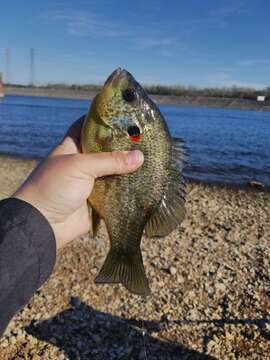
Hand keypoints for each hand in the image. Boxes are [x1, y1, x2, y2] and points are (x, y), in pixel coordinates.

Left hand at [13, 117, 143, 250]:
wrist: (42, 224)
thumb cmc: (53, 187)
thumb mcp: (80, 166)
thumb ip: (110, 161)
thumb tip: (139, 157)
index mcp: (72, 148)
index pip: (86, 127)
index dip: (102, 120)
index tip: (122, 115)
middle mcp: (81, 163)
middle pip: (104, 150)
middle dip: (122, 145)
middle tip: (143, 138)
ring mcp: (90, 182)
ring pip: (112, 171)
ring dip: (127, 168)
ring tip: (149, 158)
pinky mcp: (97, 200)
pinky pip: (115, 192)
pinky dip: (127, 188)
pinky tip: (143, 181)